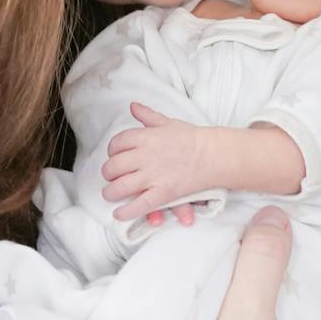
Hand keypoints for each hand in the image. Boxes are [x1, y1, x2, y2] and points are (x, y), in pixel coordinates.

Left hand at [101, 103, 207, 225]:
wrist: (213, 154)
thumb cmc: (191, 138)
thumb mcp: (167, 122)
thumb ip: (147, 115)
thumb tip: (133, 106)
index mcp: (145, 137)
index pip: (116, 144)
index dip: (111, 151)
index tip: (114, 156)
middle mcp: (145, 156)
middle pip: (113, 166)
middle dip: (108, 173)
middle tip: (110, 176)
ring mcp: (153, 175)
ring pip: (120, 187)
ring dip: (110, 192)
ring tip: (110, 194)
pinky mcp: (163, 193)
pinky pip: (139, 205)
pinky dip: (125, 212)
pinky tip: (118, 213)